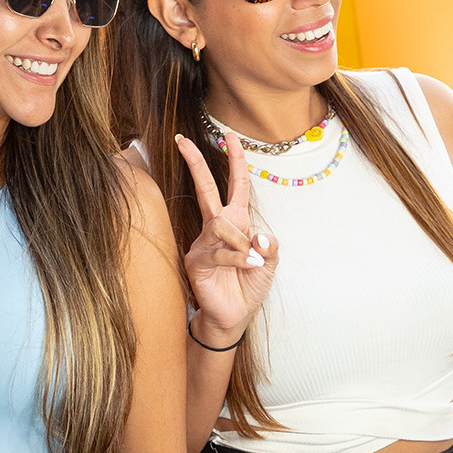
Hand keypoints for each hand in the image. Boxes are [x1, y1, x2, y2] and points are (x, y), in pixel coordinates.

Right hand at [176, 131, 276, 337]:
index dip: (234, 161)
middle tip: (182, 140)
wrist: (234, 316)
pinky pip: (219, 252)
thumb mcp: (270, 264)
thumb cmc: (248, 286)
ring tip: (252, 261)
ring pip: (220, 225)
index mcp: (236, 223)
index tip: (229, 136)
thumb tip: (260, 234)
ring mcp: (203, 243)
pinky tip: (249, 267)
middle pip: (205, 188)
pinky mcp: (196, 261)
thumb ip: (270, 247)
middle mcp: (216, 228)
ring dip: (240, 241)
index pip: (234, 185)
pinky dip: (238, 259)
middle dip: (196, 163)